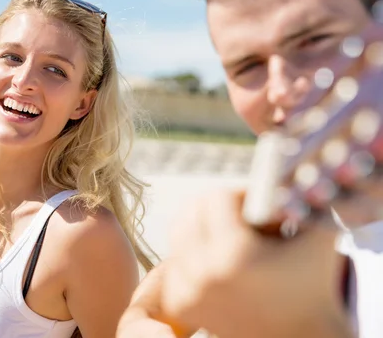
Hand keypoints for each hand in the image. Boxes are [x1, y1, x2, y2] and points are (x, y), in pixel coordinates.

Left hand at [159, 188, 352, 337]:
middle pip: (191, 210)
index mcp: (232, 255)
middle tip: (247, 221)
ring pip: (180, 232)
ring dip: (205, 229)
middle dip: (219, 209)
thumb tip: (285, 169)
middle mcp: (201, 274)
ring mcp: (186, 291)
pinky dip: (194, 253)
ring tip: (237, 243)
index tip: (260, 208)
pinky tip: (222, 262)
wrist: (300, 336)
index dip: (241, 196)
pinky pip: (175, 256)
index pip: (215, 197)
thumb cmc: (311, 284)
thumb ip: (303, 198)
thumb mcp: (315, 235)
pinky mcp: (179, 303)